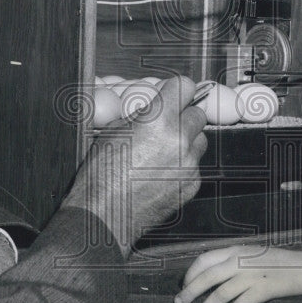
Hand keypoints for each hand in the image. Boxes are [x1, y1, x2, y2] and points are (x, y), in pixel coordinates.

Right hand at [64, 75, 206, 255]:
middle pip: (197, 114)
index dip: (178, 89)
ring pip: (200, 140)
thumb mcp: (113, 131)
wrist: (104, 215)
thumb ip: (140, 115)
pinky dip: (184, 166)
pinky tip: (162, 173)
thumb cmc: (101, 175)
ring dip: (187, 141)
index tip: (175, 93)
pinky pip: (195, 165)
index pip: (185, 86)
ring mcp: (189, 163)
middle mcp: (178, 139)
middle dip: (183, 116)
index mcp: (158, 120)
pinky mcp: (192, 184)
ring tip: (163, 152)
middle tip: (167, 125)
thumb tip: (153, 108)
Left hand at [173, 245, 301, 302]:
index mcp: (235, 249)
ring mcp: (250, 276)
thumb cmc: (276, 261)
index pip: (204, 260)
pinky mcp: (262, 291)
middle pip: (207, 278)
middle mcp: (240, 261)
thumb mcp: (251, 253)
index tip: (183, 285)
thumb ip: (232, 260)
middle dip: (189, 292)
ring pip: (219, 294)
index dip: (190, 274)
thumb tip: (209, 275)